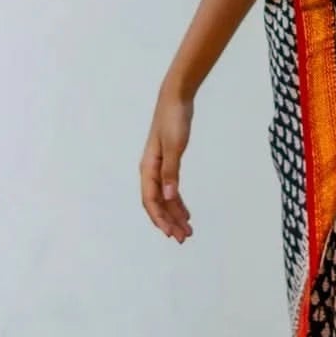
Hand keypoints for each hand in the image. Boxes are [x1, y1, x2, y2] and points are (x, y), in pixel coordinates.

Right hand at [142, 87, 194, 240]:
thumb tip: (169, 196)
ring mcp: (158, 167)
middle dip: (169, 221)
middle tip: (184, 237)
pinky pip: (170, 188)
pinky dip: (177, 201)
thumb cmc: (173, 119)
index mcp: (148, 168)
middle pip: (157, 203)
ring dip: (174, 214)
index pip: (151, 200)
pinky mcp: (167, 163)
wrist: (176, 99)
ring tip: (187, 229)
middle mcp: (150, 170)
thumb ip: (171, 172)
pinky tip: (185, 211)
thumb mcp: (174, 146)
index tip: (171, 233)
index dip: (160, 218)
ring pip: (165, 197)